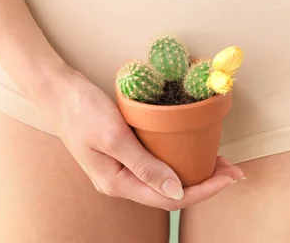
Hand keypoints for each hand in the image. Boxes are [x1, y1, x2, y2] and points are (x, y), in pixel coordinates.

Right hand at [51, 69, 244, 210]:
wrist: (57, 90)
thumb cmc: (82, 110)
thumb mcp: (114, 136)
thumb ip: (145, 166)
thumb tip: (178, 192)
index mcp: (117, 183)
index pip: (170, 199)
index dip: (204, 190)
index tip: (229, 176)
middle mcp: (120, 181)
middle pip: (170, 193)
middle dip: (205, 183)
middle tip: (231, 167)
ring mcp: (120, 168)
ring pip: (164, 179)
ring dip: (193, 171)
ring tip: (217, 158)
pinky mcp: (122, 152)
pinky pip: (156, 164)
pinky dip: (177, 159)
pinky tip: (189, 147)